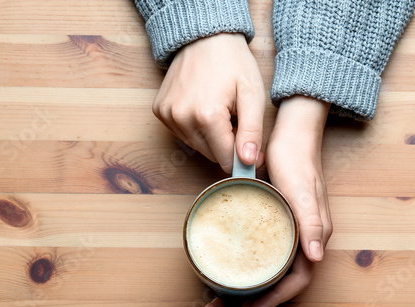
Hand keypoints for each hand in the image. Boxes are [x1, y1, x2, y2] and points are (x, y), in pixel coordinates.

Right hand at [153, 33, 264, 173]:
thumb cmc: (232, 62)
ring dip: (212, 137)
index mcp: (207, 116)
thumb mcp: (252, 95)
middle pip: (212, 156)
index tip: (254, 150)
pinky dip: (196, 128)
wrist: (205, 37)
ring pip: (198, 147)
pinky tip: (203, 107)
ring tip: (220, 111)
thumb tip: (249, 162)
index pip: (226, 160)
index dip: (244, 158)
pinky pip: (183, 135)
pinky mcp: (160, 112)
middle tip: (236, 120)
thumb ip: (252, 132)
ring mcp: (168, 115)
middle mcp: (182, 119)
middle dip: (227, 145)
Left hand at [243, 95, 331, 306]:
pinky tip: (245, 263)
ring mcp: (298, 228)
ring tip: (241, 292)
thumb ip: (312, 224)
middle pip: (292, 278)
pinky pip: (276, 250)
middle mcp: (310, 236)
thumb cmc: (296, 159)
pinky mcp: (286, 219)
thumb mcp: (301, 192)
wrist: (293, 131)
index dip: (278, 298)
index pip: (300, 279)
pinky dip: (262, 263)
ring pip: (284, 266)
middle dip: (269, 297)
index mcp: (316, 234)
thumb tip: (317, 257)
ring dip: (266, 283)